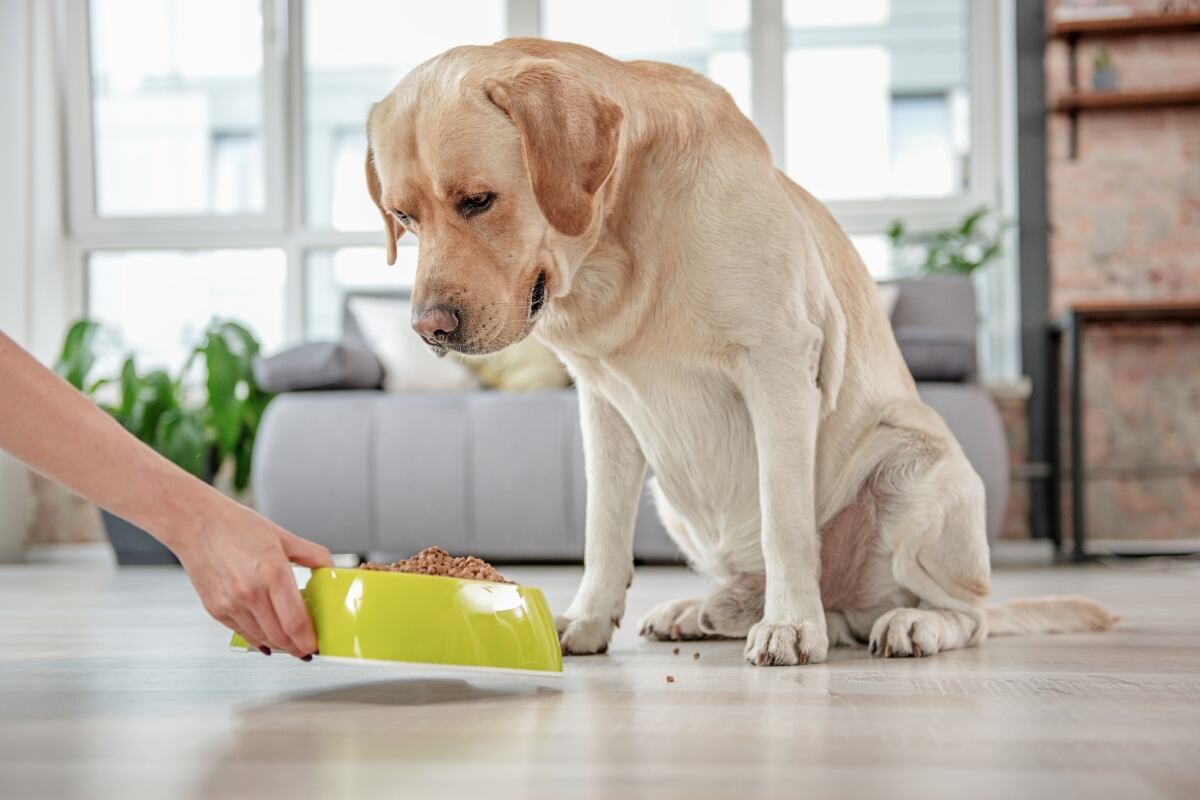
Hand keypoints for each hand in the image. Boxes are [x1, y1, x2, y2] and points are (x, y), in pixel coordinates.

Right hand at [171, 501, 332, 658]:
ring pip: (262, 638)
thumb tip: (331, 568)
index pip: (296, 622)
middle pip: (280, 636)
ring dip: (279, 645)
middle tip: (308, 648)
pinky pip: (243, 633)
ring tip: (291, 642)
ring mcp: (231, 604)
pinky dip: (258, 638)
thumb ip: (312, 554)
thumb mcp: (282, 536)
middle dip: (297, 648)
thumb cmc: (236, 526)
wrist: (196, 524)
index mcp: (272, 573)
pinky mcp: (215, 610)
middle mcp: (251, 592)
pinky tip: (268, 637)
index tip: (317, 644)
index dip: (309, 640)